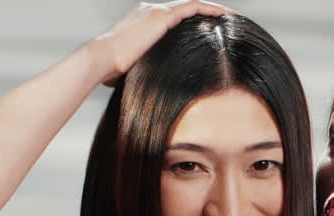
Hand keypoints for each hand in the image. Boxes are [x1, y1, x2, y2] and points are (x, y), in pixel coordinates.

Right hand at [90, 1, 231, 84]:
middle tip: (228, 21)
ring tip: (232, 17)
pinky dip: (209, 10)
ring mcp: (156, 11)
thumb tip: (148, 88)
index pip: (176, 16)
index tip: (210, 30)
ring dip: (213, 10)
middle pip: (186, 8)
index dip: (194, 21)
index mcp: (144, 20)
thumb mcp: (132, 67)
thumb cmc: (111, 70)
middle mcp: (150, 10)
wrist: (101, 59)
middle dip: (207, 13)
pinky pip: (192, 7)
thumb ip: (144, 69)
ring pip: (192, 4)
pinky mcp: (161, 16)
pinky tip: (224, 16)